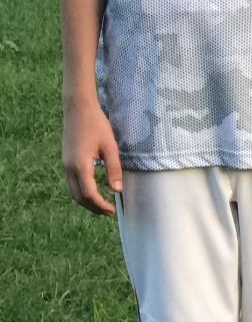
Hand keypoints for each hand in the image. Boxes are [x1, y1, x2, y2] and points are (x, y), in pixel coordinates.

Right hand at [63, 99, 122, 215]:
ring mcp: (65, 165)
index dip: (100, 205)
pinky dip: (81, 192)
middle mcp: (69, 168)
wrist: (78, 109)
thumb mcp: (110, 147)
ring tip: (102, 204)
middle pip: (78, 197)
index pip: (89, 194)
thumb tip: (117, 190)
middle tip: (109, 211)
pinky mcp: (65, 161)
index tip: (112, 210)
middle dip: (93, 207)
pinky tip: (93, 190)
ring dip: (86, 201)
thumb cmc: (97, 125)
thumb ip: (114, 169)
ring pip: (73, 192)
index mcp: (81, 165)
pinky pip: (71, 183)